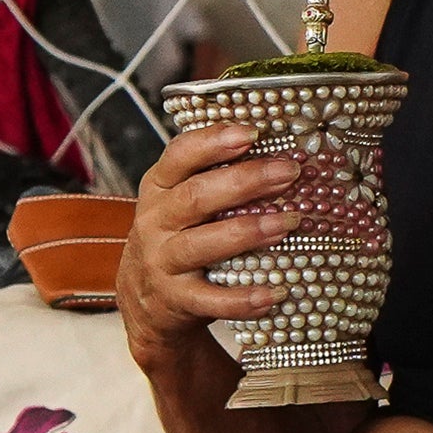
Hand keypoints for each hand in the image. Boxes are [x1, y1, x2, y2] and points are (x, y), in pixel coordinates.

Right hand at [117, 121, 309, 369]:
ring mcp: (163, 261)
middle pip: (197, 196)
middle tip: (289, 172)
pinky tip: (275, 293)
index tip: (252, 132)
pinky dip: (243, 299)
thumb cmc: (176, 236)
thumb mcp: (181, 200)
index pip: (180, 155)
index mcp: (159, 187)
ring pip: (203, 244)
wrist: (143, 299)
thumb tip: (282, 156)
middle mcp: (156, 221)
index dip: (214, 142)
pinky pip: (211, 299)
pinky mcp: (176, 299)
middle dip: (246, 181)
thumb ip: (215, 177)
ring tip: (290, 223)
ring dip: (249, 232)